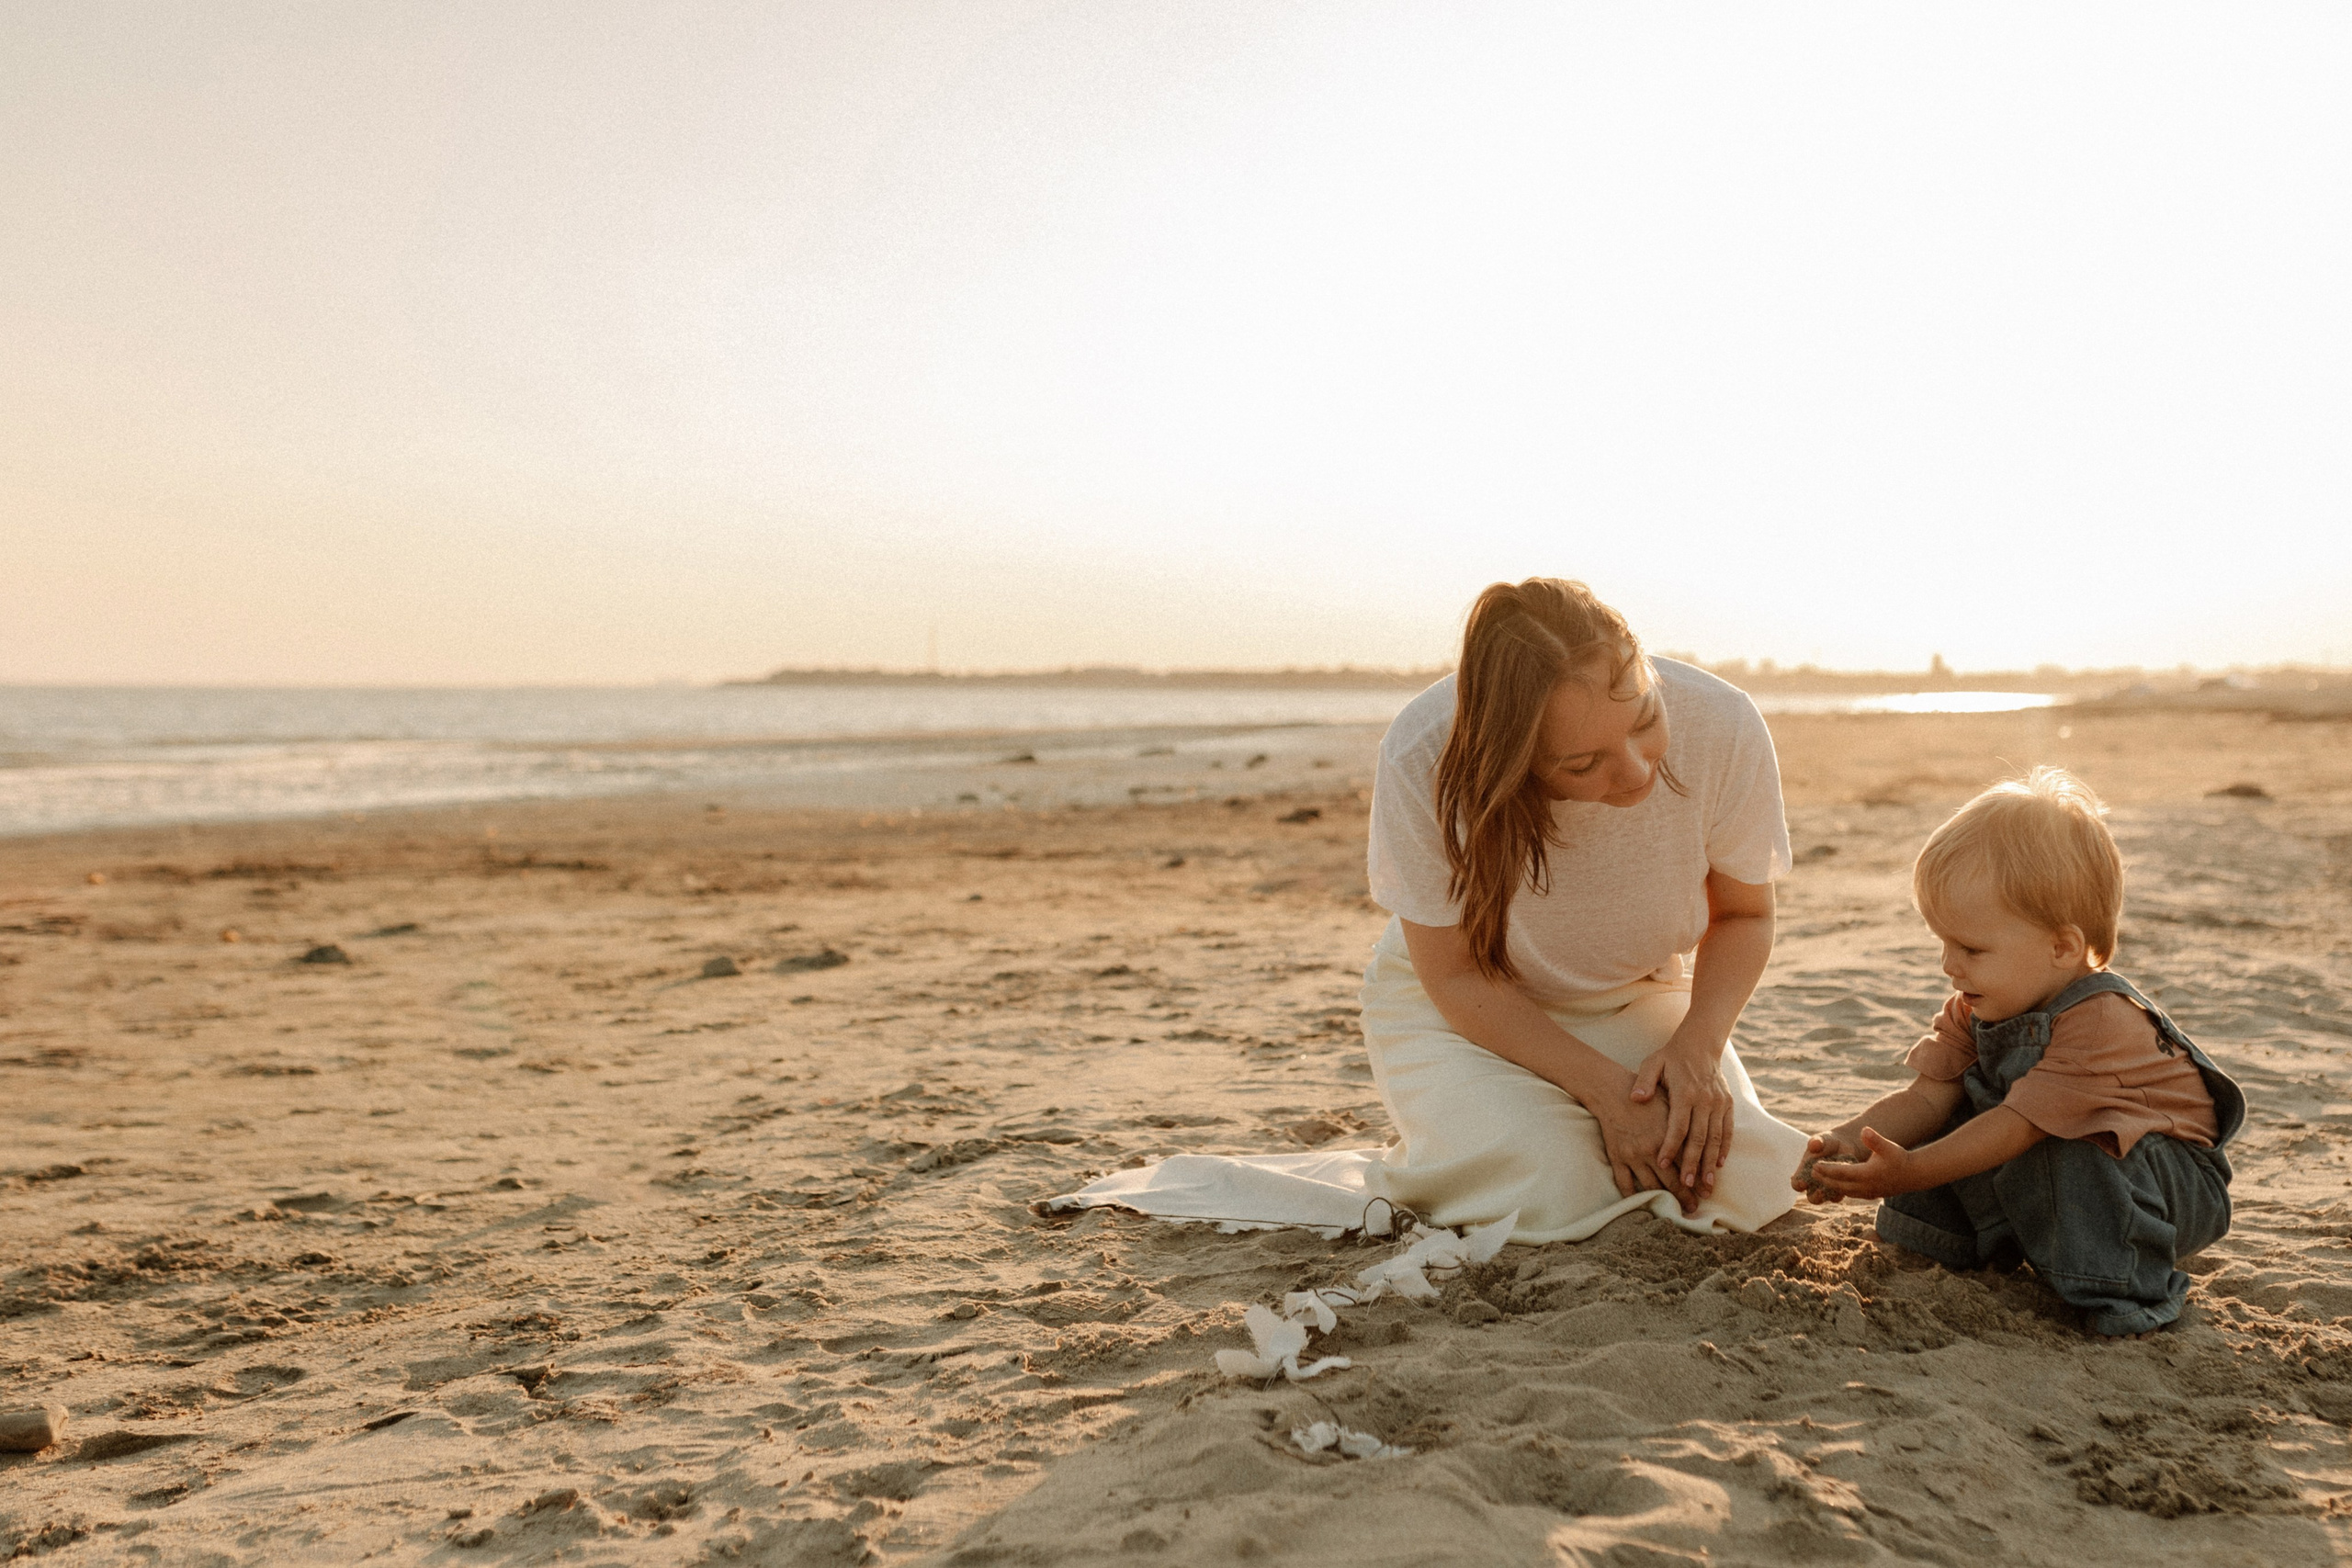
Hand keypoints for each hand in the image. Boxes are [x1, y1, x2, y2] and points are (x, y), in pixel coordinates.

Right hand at [1590, 1091, 1698, 1211]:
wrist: (1613, 1090)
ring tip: (1675, 1209)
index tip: (1707, 1191)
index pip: (1687, 1165)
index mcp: (1667, 1136)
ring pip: (1651, 1186)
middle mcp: (1651, 1150)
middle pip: (1672, 1181)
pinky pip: (1624, 1183)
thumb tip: (1704, 1144)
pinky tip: (1641, 1202)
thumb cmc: (1647, 1096)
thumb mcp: (1671, 1105)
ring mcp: (1632, 1156)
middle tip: (1694, 1207)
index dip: (1698, 1180)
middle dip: (1686, 1197)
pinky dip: (1633, 1195)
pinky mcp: (1616, 1157)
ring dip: (1665, 1200)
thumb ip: (1686, 1126)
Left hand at [1631, 1037, 1734, 1197]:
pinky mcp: (1728, 1103)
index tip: (1661, 1163)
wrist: (1700, 1043)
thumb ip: (1644, 1082)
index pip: (1677, 1126)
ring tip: (1706, 1184)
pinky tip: (1719, 1164)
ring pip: (1715, 1138)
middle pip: (1698, 1138)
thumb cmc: (1670, 1057)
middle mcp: (1704, 1099)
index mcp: (1684, 1092)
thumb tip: (1635, 1098)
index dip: (1669, 1146)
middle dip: (1692, 1163)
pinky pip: (1728, 1130)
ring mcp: (1718, 1102)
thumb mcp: (1652, 1063)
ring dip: (1710, 1162)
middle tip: (1687, 1186)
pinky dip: (1724, 1148)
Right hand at [1791, 1130, 1863, 1204]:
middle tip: (1821, 1191)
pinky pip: (1839, 1195)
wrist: (1844, 1145)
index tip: (1803, 1182)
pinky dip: (1842, 1191)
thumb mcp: (1822, 1140)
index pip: (1796, 1183)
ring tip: (1835, 1190)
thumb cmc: (1828, 1142)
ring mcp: (1827, 1187)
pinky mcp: (1841, 1188)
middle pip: (1811, 1197)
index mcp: (1804, 1172)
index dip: (1798, 1184)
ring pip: (1826, 1198)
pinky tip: (1847, 1184)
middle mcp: (1814, 1183)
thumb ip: (1816, 1142)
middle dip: (1816, 1196)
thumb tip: (1814, 1144)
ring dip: (1830, 1196)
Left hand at [1807, 1127, 1918, 1200]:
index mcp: (1867, 1174)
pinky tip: (1836, 1187)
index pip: (1841, 1173)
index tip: (1813, 1166)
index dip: (1826, 1170)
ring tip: (1819, 1180)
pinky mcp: (1873, 1195)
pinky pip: (1853, 1194)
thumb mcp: (1888, 1146)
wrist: (1915, 1174)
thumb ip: (1875, 1140)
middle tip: (1810, 1173)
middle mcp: (1866, 1186)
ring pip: (1846, 1191)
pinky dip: (1842, 1190)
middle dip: (1824, 1179)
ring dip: (1832, 1186)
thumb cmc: (1900, 1157)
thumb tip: (1864, 1130)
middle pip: (1840, 1184)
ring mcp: (1869, 1192)